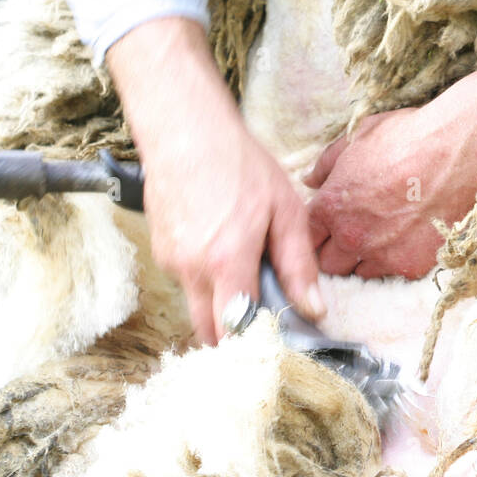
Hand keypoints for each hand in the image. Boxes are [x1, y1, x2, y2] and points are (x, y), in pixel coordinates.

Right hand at [107, 17, 324, 344]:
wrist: (185, 130)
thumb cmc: (239, 164)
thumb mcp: (285, 210)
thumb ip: (299, 265)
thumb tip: (315, 309)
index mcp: (226, 262)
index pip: (235, 332)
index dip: (257, 345)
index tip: (278, 345)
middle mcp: (190, 270)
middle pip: (211, 332)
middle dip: (237, 337)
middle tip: (266, 324)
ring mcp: (169, 262)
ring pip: (198, 306)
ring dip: (223, 304)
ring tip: (250, 271)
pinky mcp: (160, 251)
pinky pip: (187, 282)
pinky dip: (208, 279)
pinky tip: (225, 248)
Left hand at [305, 38, 476, 278]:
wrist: (460, 147)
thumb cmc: (410, 135)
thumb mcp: (359, 138)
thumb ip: (327, 164)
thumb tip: (311, 179)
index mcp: (331, 206)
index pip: (306, 237)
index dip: (316, 232)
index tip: (328, 226)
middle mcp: (351, 236)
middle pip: (328, 265)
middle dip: (335, 251)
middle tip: (354, 234)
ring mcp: (383, 255)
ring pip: (360, 273)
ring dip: (365, 259)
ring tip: (385, 236)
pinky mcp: (414, 265)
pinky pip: (396, 273)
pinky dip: (399, 259)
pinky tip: (411, 236)